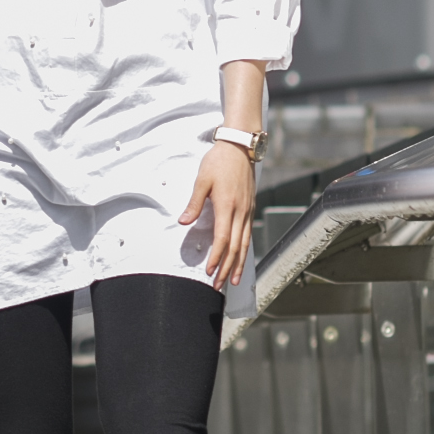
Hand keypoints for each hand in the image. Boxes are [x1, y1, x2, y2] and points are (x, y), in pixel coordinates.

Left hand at [181, 140, 259, 287]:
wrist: (240, 147)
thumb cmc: (219, 162)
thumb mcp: (202, 180)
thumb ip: (193, 203)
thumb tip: (183, 222)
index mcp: (226, 206)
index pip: (223, 239)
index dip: (217, 257)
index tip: (210, 272)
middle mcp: (240, 211)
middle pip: (235, 247)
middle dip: (227, 268)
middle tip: (219, 285)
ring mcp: (247, 211)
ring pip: (245, 243)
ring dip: (238, 264)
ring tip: (233, 280)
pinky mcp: (249, 209)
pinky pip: (248, 234)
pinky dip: (244, 250)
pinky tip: (240, 259)